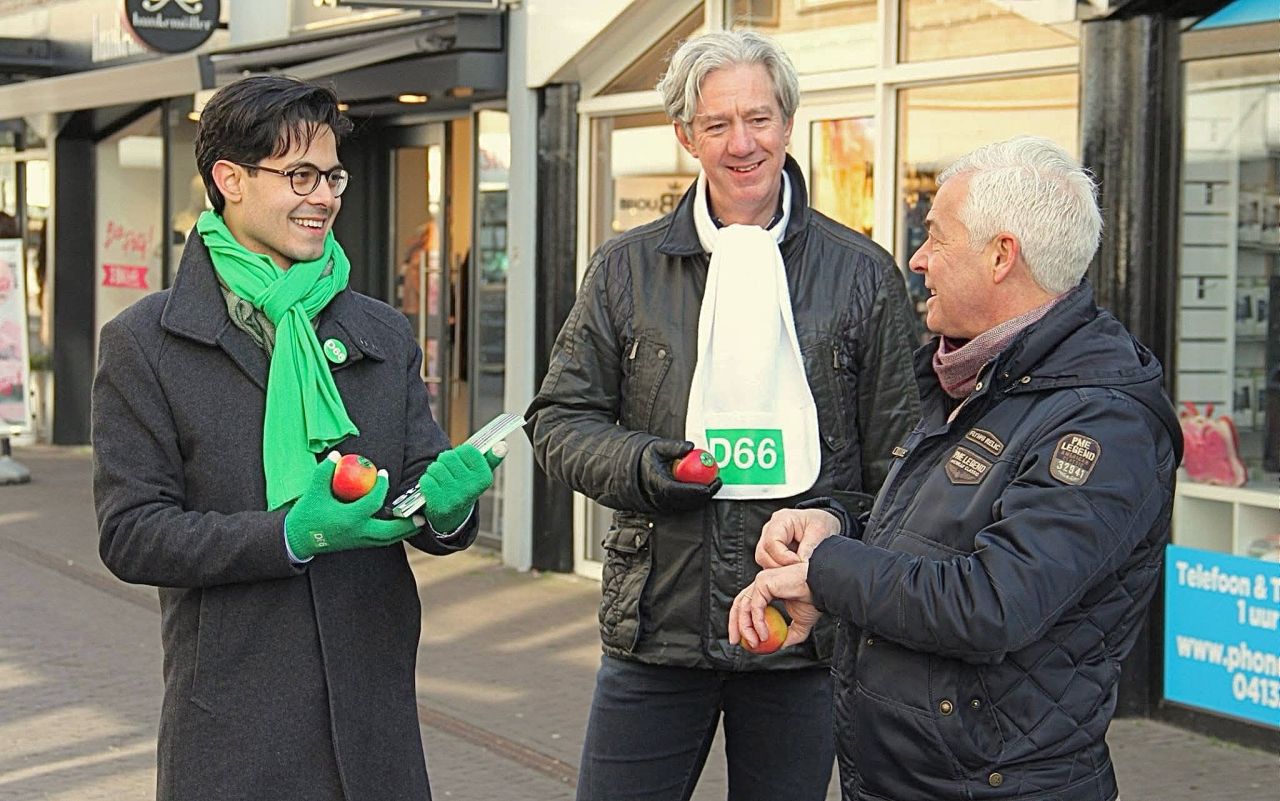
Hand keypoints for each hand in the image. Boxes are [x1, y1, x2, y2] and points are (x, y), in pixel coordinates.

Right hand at [285, 452, 418, 559]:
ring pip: (388, 540)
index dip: (381, 487)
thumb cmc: (307, 514)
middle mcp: (357, 533)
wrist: (298, 539)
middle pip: (390, 532)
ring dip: (404, 532)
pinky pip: (381, 541)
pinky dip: (393, 535)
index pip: (373, 503)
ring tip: (419, 522)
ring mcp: (359, 541)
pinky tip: (401, 526)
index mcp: (349, 519)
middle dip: (407, 524)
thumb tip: (337, 454)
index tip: (383, 474)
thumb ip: (325, 471)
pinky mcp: (358, 544)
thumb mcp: (314, 490)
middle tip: (422, 515)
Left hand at [419, 444, 502, 532]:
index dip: (460, 453)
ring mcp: (455, 497)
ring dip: (435, 471)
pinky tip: (434, 487)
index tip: (461, 462)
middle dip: (445, 461)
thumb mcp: (481, 474)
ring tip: (441, 479)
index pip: (467, 450)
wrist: (453, 515)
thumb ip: (491, 458)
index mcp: (484, 478)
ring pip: (435, 468)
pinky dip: (427, 481)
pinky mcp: (439, 505)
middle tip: (449, 470)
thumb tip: (502, 445)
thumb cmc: (466, 486)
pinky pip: (426, 480)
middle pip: (448, 457)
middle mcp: (471, 488)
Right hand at [638, 438, 722, 511]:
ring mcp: (665, 505)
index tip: (708, 485)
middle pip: (686, 501)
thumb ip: (673, 447)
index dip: (693, 490)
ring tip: (715, 482)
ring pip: (689, 505)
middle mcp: (660, 498)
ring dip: (703, 496)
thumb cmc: (649, 457)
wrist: (637, 471)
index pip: (676, 490)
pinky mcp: (670, 507)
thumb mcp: (658, 447)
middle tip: (717, 481)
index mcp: (656, 483)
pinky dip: (698, 497)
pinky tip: (706, 486)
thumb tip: (690, 446)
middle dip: (704, 494)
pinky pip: (687, 504)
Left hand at [728, 562, 818, 650]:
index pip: (747, 605)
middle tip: (736, 642)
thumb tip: (781, 645)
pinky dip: (757, 623)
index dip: (741, 622)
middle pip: (739, 604)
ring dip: (746, 628)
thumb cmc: (814, 599)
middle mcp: (762, 583)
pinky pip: (755, 607)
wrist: (823, 589)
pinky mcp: (763, 582)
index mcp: (768, 590)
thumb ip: (789, 634)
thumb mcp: (800, 623)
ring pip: (744, 607)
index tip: (742, 639)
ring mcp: (761, 581)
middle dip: (735, 625)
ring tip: (754, 643)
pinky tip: (763, 635)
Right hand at [756, 508, 840, 568]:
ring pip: (763, 561)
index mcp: (780, 520)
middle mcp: (770, 530)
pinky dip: (779, 571)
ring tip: (796, 571)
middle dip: (779, 566)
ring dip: (779, 570)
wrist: (820, 523)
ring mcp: (768, 540)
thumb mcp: (819, 529)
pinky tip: (792, 571)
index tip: (799, 562)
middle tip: (797, 570)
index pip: (771, 542)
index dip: (784, 557)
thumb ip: (809, 546)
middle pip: (762, 554)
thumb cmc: (819, 522)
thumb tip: (801, 563)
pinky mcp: (771, 551)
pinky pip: (768, 564)